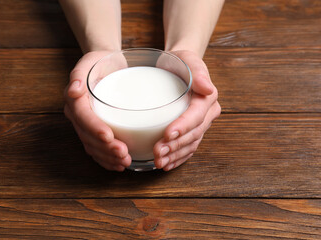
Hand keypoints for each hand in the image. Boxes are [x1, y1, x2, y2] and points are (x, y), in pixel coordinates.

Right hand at [64, 51, 131, 170]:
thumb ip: (79, 73)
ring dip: (107, 157)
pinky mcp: (94, 130)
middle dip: (104, 148)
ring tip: (125, 162)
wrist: (106, 65)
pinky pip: (97, 149)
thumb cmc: (100, 62)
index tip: (109, 136)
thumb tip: (73, 90)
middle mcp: (77, 115)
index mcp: (74, 99)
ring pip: (92, 146)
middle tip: (123, 154)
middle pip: (87, 136)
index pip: (82, 116)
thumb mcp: (90, 60)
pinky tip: (119, 165)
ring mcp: (85, 125)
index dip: (94, 128)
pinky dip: (106, 159)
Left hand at [153, 50, 220, 170]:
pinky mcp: (192, 131)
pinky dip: (178, 158)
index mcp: (208, 98)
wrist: (178, 67)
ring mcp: (201, 124)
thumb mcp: (188, 59)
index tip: (168, 134)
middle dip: (176, 145)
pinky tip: (167, 164)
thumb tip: (208, 88)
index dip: (184, 126)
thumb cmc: (180, 62)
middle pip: (194, 133)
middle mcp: (207, 113)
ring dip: (175, 155)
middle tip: (158, 152)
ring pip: (191, 144)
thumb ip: (198, 72)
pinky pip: (188, 148)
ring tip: (159, 161)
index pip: (196, 115)